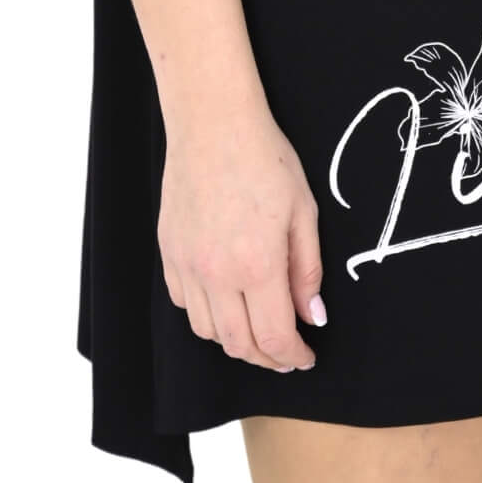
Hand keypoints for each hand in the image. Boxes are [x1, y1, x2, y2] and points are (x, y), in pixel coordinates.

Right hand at [157, 102, 325, 372]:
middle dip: (267, 359)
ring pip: (207, 332)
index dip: (293, 357)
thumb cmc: (265, 158)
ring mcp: (187, 265)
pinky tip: (225, 301)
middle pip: (238, 345)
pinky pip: (183, 304)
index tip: (306, 357)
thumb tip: (313, 316)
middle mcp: (216, 274)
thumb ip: (308, 270)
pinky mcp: (168, 253)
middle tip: (287, 353)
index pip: (274, 338)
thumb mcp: (304, 210)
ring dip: (236, 341)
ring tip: (258, 328)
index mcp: (257, 265)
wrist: (213, 123)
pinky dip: (206, 315)